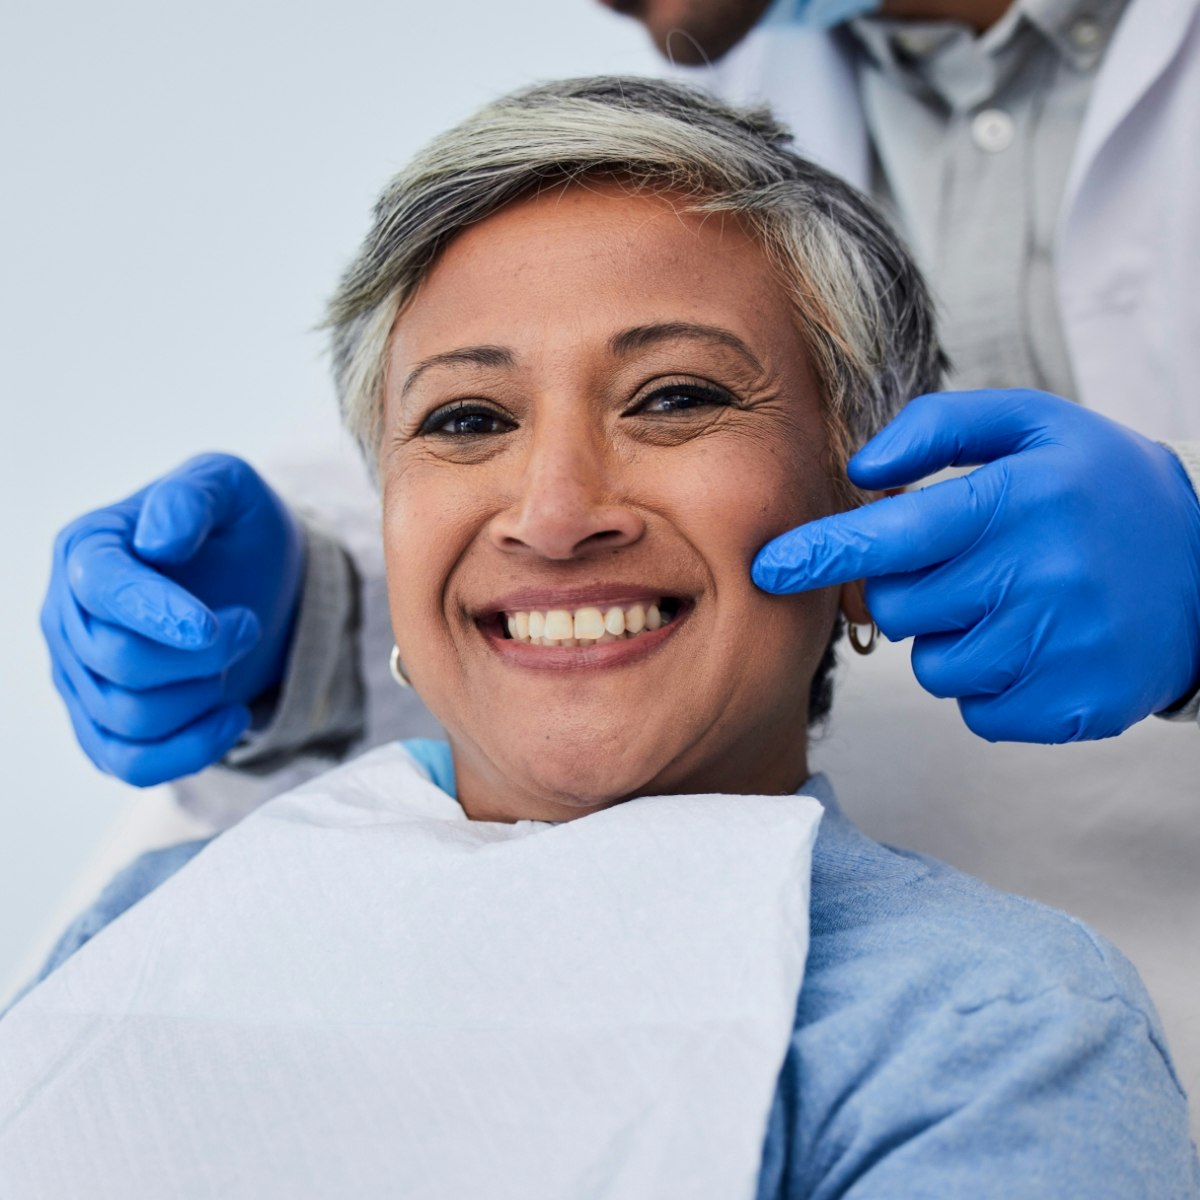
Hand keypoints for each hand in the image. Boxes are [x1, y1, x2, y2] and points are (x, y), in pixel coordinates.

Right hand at [42, 453, 304, 784]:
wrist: (257, 585)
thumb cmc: (236, 530)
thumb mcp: (228, 487)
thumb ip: (191, 497)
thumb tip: (157, 540)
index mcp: (86, 548)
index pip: (99, 588)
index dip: (154, 611)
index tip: (211, 627)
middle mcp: (66, 615)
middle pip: (117, 660)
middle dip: (202, 653)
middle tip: (247, 624)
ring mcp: (78, 677)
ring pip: (128, 717)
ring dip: (203, 694)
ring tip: (236, 658)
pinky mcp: (102, 726)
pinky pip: (130, 764)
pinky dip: (189, 752)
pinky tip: (234, 717)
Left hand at [752, 389, 1199, 741]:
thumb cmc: (1097, 487)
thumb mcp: (1031, 425)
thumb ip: (937, 427)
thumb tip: (861, 469)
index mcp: (1017, 501)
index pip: (892, 535)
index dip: (821, 553)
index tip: (768, 568)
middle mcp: (1038, 576)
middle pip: (901, 609)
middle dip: (910, 590)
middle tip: (966, 566)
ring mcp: (1059, 648)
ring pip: (934, 666)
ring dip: (952, 639)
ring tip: (1012, 603)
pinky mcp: (1071, 706)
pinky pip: (977, 710)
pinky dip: (990, 683)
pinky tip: (1035, 644)